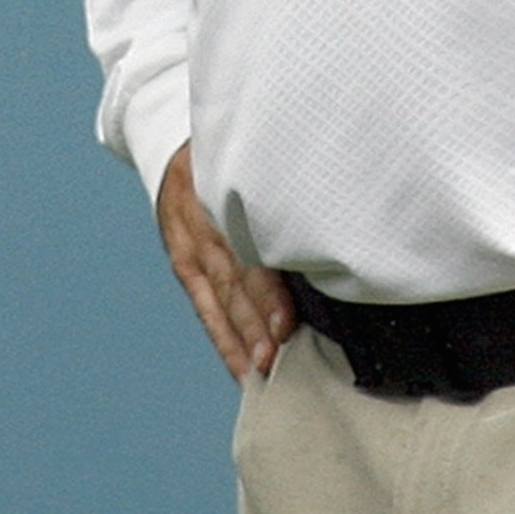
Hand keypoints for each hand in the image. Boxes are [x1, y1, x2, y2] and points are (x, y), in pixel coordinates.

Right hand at [157, 143, 295, 379]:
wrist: (177, 141)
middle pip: (233, 279)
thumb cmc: (240, 152)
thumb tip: (337, 228)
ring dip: (240, 338)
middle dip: (256, 322)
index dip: (266, 289)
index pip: (247, 248)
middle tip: (279, 357)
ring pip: (218, 298)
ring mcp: (188, 244)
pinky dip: (224, 339)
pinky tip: (242, 368)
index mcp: (224, 190)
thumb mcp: (261, 152)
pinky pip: (204, 306)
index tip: (286, 321)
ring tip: (261, 372)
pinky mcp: (183, 262)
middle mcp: (202, 221)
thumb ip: (289, 186)